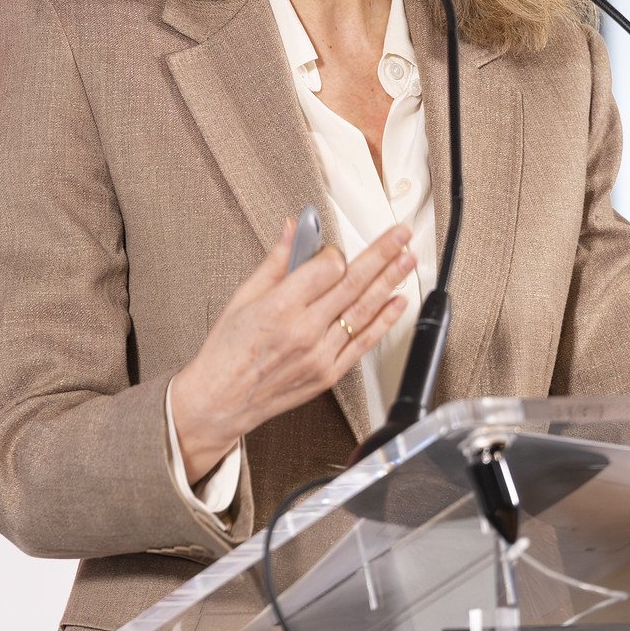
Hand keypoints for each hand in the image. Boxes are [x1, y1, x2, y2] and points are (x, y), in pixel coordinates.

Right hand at [168, 218, 414, 481]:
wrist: (222, 399)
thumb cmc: (228, 351)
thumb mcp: (243, 298)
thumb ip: (276, 262)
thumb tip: (294, 230)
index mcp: (280, 307)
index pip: (326, 268)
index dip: (335, 252)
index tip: (334, 248)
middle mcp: (304, 331)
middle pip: (352, 283)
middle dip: (381, 254)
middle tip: (400, 235)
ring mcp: (320, 354)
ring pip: (364, 310)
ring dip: (390, 281)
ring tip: (407, 260)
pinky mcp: (329, 374)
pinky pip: (364, 343)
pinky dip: (385, 321)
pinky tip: (398, 302)